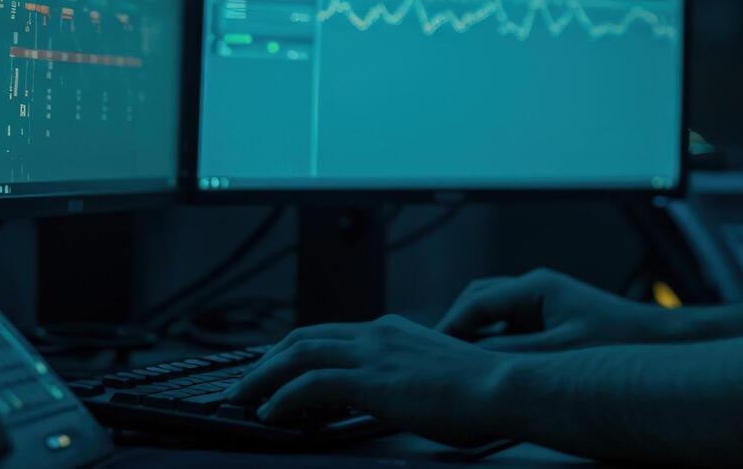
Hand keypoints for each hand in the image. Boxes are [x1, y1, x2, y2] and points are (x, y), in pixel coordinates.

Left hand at [223, 314, 515, 446]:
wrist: (501, 386)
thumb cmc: (480, 391)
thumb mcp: (435, 375)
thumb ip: (406, 377)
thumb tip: (392, 397)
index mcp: (391, 330)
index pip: (329, 334)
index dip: (296, 351)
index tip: (275, 368)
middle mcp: (376, 333)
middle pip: (303, 338)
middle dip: (267, 360)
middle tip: (245, 383)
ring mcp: (371, 352)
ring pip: (296, 355)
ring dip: (262, 377)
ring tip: (242, 398)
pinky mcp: (369, 378)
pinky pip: (309, 384)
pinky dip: (281, 397)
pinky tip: (269, 412)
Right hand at [436, 267, 665, 350]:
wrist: (656, 340)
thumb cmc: (615, 341)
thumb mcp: (556, 353)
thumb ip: (510, 355)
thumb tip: (470, 360)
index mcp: (536, 287)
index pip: (475, 302)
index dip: (449, 327)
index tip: (431, 350)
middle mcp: (537, 290)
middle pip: (480, 301)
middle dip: (456, 327)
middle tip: (437, 355)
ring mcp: (544, 304)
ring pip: (494, 316)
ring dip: (476, 337)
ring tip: (459, 364)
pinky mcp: (552, 321)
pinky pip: (511, 329)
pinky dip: (495, 345)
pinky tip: (491, 369)